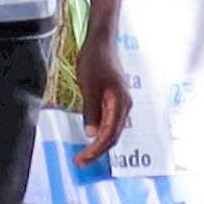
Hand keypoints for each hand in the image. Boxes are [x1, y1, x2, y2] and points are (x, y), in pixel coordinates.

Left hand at [65, 39, 133, 162]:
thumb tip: (92, 134)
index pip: (109, 136)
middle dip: (96, 152)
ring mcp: (121, 103)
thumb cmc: (95, 60)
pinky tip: (91, 137)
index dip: (95, 151)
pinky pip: (110, 122)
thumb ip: (91, 111)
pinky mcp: (115, 100)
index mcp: (120, 104)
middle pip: (113, 137)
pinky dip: (100, 133)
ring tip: (83, 155)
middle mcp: (125, 106)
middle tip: (79, 162)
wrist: (102, 41)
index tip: (80, 160)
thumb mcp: (89, 86)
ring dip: (99, 144)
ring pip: (112, 131)